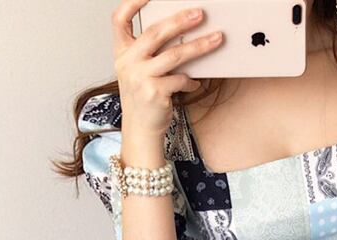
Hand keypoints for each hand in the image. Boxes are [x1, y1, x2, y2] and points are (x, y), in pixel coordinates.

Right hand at [111, 1, 223, 136]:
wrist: (141, 129)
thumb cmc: (143, 97)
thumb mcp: (138, 70)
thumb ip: (149, 51)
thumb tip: (181, 32)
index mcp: (122, 52)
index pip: (119, 19)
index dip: (133, 2)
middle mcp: (128, 62)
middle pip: (155, 33)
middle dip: (180, 21)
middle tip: (200, 13)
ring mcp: (140, 78)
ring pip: (174, 55)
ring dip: (199, 46)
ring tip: (216, 39)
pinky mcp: (155, 93)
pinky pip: (181, 79)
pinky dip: (192, 80)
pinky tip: (196, 81)